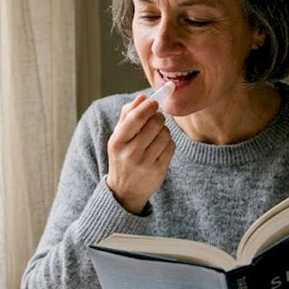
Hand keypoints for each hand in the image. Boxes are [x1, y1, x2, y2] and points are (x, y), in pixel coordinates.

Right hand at [106, 95, 174, 213]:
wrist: (125, 191)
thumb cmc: (122, 157)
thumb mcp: (118, 138)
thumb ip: (127, 115)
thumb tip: (142, 97)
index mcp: (117, 142)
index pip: (135, 118)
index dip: (148, 106)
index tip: (155, 102)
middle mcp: (130, 153)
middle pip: (155, 123)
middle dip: (158, 118)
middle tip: (156, 120)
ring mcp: (145, 163)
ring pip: (165, 134)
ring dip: (164, 131)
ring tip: (156, 136)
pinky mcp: (159, 170)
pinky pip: (171, 146)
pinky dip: (169, 143)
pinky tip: (160, 147)